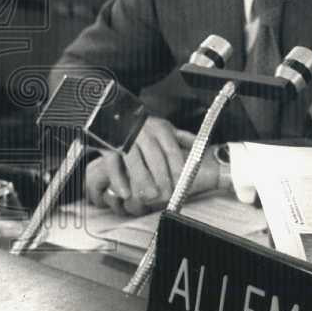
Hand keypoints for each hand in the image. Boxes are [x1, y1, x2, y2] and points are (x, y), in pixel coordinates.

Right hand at [84, 116, 198, 215]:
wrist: (115, 114)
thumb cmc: (145, 127)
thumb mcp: (165, 127)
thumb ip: (183, 137)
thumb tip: (204, 144)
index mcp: (160, 129)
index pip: (171, 150)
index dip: (177, 167)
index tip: (182, 183)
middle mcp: (143, 133)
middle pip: (154, 157)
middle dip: (162, 177)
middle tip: (167, 195)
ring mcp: (125, 139)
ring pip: (133, 161)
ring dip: (142, 180)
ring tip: (150, 197)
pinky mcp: (108, 146)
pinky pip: (113, 165)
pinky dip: (118, 180)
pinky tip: (126, 193)